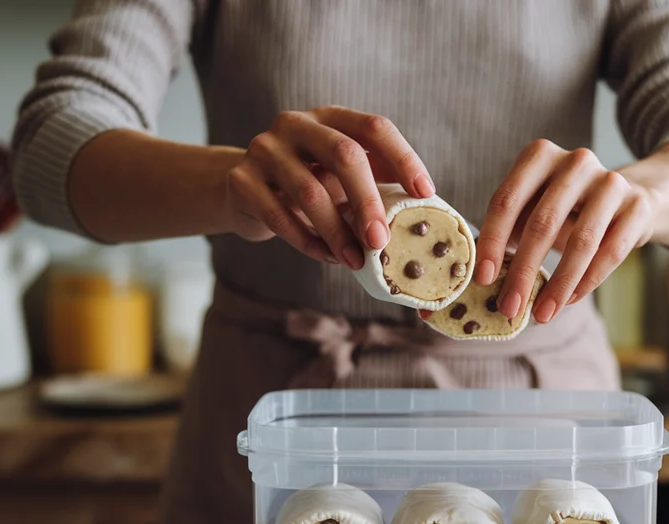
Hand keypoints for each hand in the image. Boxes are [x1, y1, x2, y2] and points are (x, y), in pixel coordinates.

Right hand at [225, 106, 434, 267]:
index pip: (374, 127)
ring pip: (310, 192)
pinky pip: (279, 216)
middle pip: (343, 155)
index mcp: (330, 117)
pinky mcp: (241, 179)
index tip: (425, 193)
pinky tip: (326, 257)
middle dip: (368, 202)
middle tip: (381, 241)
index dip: (404, 158)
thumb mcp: (342, 177)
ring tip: (355, 261)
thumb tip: (427, 211)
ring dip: (337, 233)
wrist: (243, 191)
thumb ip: (375, 183)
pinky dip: (307, 242)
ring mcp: (264, 148)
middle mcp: (296, 123)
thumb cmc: (309, 185)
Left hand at [475, 140, 657, 323]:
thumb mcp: (534, 209)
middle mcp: (576, 162)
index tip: (483, 279)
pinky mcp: (638, 205)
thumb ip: (510, 232)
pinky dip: (589, 280)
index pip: (507, 200)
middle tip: (510, 307)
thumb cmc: (567, 209)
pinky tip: (570, 300)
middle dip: (523, 271)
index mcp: (540, 156)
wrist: (630, 198)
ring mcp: (611, 182)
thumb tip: (484, 277)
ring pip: (582, 240)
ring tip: (543, 314)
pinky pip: (612, 250)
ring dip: (559, 284)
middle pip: (543, 222)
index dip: (493, 242)